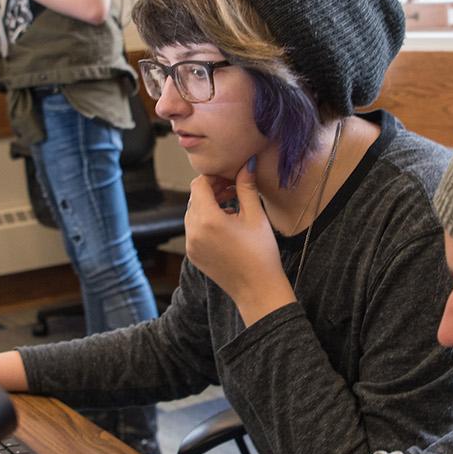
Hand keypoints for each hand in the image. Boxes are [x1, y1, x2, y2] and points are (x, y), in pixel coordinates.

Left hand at [184, 161, 292, 323]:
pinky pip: (194, 230)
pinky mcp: (193, 255)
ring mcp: (191, 245)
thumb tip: (247, 163)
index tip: (230, 178)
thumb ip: (246, 187)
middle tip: (233, 189)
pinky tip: (226, 225)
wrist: (258, 290)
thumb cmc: (261, 253)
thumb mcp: (256, 216)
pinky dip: (205, 222)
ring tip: (231, 206)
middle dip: (212, 190)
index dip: (213, 177)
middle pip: (194, 199)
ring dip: (208, 205)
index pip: (199, 185)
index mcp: (208, 219)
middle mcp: (194, 232)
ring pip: (192, 214)